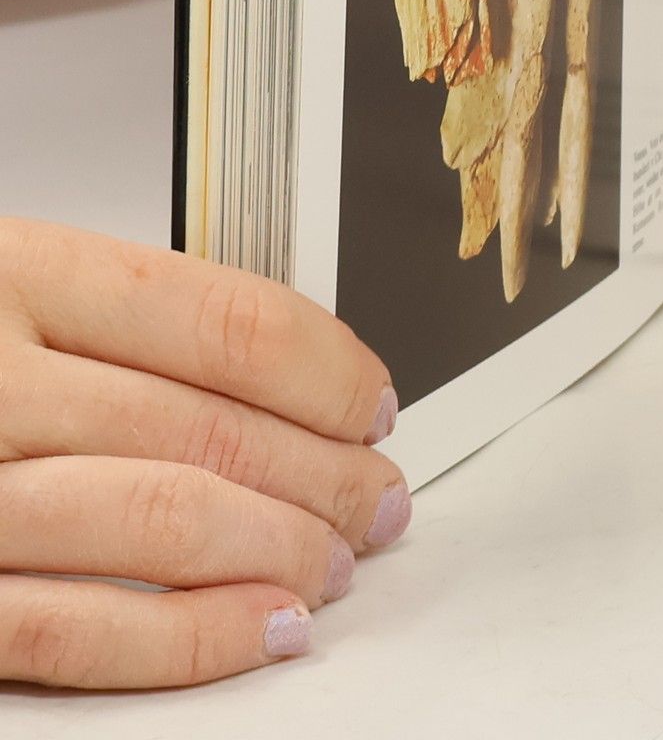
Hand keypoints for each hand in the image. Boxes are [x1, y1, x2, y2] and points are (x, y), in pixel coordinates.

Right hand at [0, 219, 409, 688]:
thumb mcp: (5, 290)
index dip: (328, 371)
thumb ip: (122, 326)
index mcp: (14, 271)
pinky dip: (191, 637)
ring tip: (334, 563)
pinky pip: (74, 631)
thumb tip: (295, 379)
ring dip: (277, 549)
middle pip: (209, 425)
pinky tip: (262, 629)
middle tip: (378, 496)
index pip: (226, 320)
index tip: (373, 405)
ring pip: (160, 521)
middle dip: (325, 472)